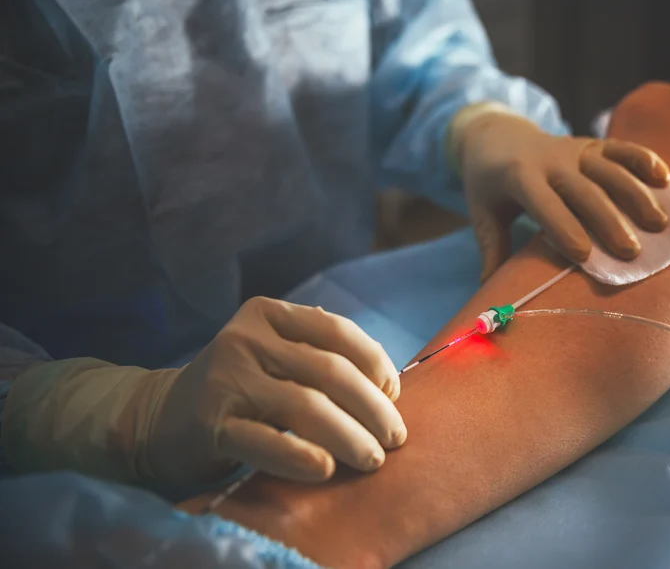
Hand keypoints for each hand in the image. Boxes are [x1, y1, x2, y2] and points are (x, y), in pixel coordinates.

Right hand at [145, 297, 405, 483]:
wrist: (160, 422)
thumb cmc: (239, 392)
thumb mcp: (275, 359)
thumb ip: (320, 358)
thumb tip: (387, 383)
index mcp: (268, 315)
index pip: (337, 332)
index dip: (375, 364)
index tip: (393, 396)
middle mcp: (246, 339)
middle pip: (329, 371)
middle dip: (372, 408)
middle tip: (395, 439)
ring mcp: (226, 380)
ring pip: (306, 406)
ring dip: (350, 436)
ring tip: (373, 459)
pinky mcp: (211, 424)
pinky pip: (266, 440)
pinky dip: (301, 456)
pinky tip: (325, 469)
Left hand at [453, 110, 669, 280]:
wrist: (497, 136)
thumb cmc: (489, 186)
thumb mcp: (482, 215)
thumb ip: (491, 250)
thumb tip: (491, 295)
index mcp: (520, 177)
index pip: (544, 203)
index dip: (563, 227)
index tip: (584, 256)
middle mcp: (551, 160)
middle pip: (584, 190)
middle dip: (609, 220)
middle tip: (632, 252)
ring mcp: (574, 149)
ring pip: (609, 170)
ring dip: (636, 195)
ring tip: (660, 224)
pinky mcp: (592, 143)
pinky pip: (620, 148)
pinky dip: (643, 160)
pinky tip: (665, 180)